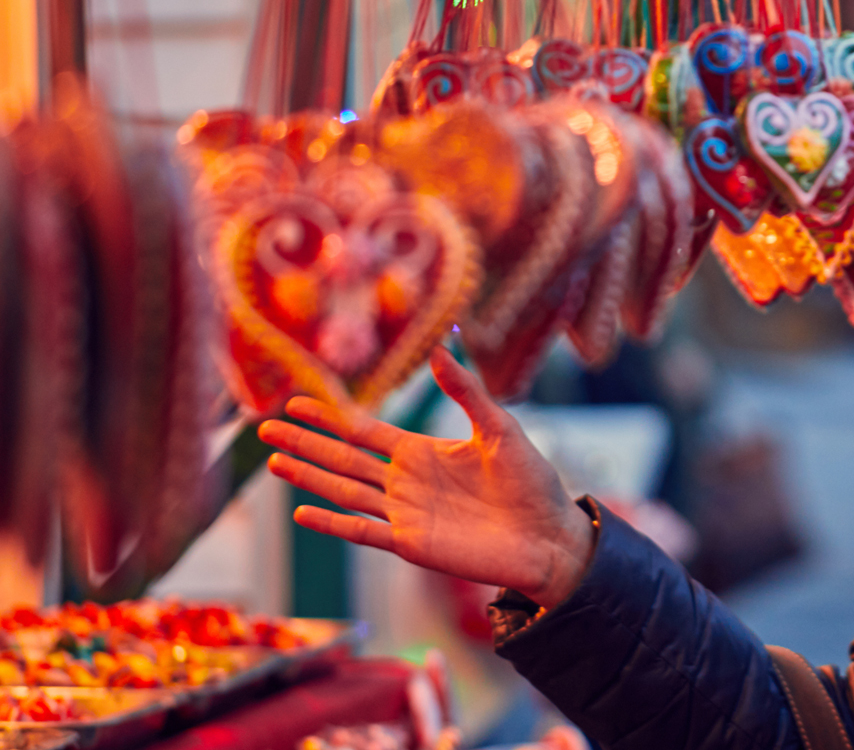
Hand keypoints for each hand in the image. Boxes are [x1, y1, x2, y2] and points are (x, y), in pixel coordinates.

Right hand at [258, 347, 595, 608]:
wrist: (549, 536)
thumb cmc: (532, 482)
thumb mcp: (500, 428)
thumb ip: (467, 392)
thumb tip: (439, 350)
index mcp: (423, 452)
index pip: (364, 431)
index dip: (330, 417)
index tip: (296, 402)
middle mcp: (406, 482)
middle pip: (343, 459)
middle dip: (306, 443)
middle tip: (264, 430)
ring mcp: (405, 514)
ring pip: (345, 492)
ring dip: (310, 478)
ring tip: (275, 462)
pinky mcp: (412, 544)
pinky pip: (363, 532)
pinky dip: (332, 524)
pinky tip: (301, 513)